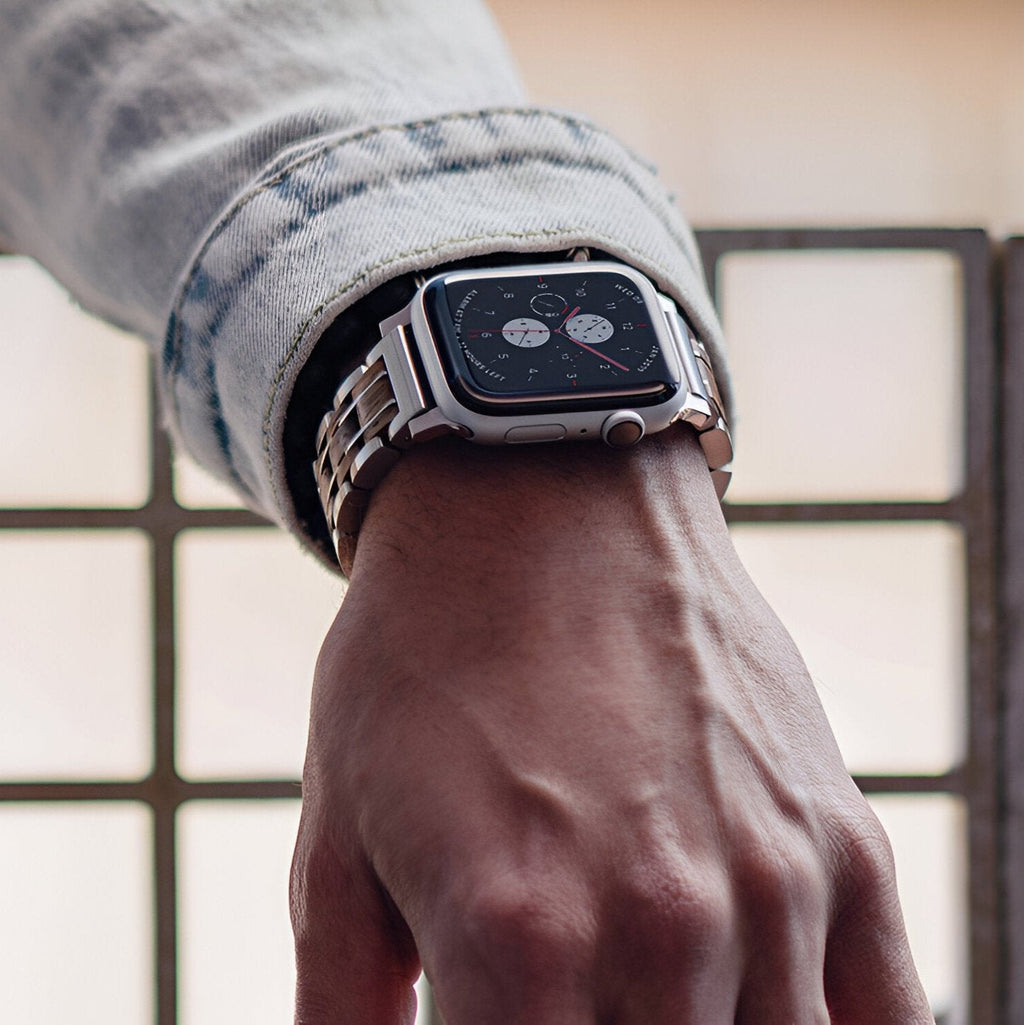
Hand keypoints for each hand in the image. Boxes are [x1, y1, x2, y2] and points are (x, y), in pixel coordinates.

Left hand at [289, 432, 932, 1023]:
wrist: (537, 509)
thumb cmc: (422, 660)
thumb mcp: (336, 836)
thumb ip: (341, 1006)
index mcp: (514, 941)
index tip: (493, 1017)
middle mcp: (660, 928)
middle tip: (566, 998)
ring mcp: (771, 884)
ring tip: (646, 991)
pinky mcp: (842, 840)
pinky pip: (888, 1019)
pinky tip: (764, 1007)